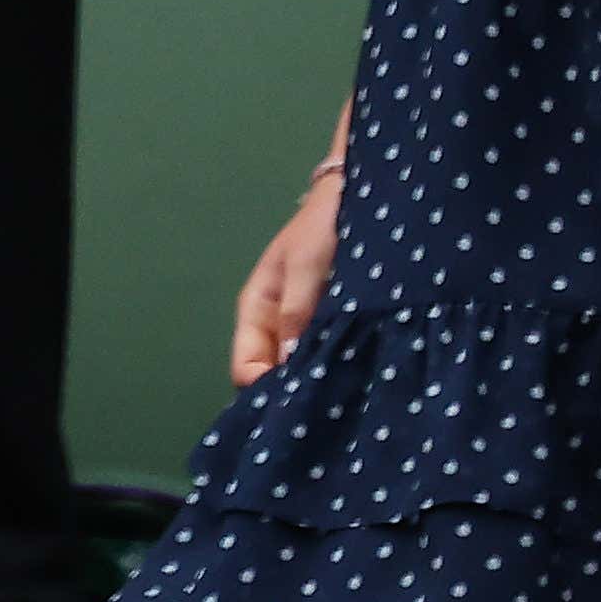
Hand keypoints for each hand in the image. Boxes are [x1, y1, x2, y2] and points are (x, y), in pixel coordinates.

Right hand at [233, 164, 339, 383]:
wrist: (353, 197)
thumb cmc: (322, 226)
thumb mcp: (306, 265)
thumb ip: (296, 312)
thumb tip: (289, 364)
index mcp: (255, 309)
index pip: (244, 365)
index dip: (263, 387)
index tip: (295, 399)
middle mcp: (275, 325)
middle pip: (269, 374)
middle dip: (288, 391)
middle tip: (320, 404)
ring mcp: (302, 327)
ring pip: (298, 369)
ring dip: (314, 382)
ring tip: (342, 394)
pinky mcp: (331, 325)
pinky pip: (323, 356)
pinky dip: (333, 368)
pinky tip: (356, 378)